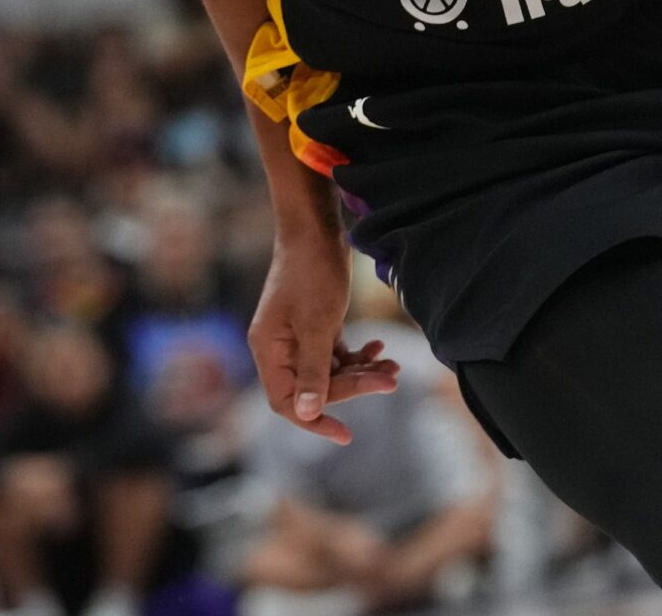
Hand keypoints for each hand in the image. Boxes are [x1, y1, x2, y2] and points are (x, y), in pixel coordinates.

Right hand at [249, 234, 400, 444]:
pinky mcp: (314, 325)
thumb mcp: (317, 324)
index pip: (286, 402)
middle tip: (391, 379)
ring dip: (361, 371)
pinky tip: (379, 346)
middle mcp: (279, 347)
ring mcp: (297, 336)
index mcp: (268, 350)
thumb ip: (313, 371)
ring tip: (393, 365)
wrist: (315, 227)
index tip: (345, 434)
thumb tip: (306, 414)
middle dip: (353, 386)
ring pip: (330, 371)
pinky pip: (335, 353)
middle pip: (315, 386)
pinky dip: (357, 354)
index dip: (314, 421)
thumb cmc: (311, 272)